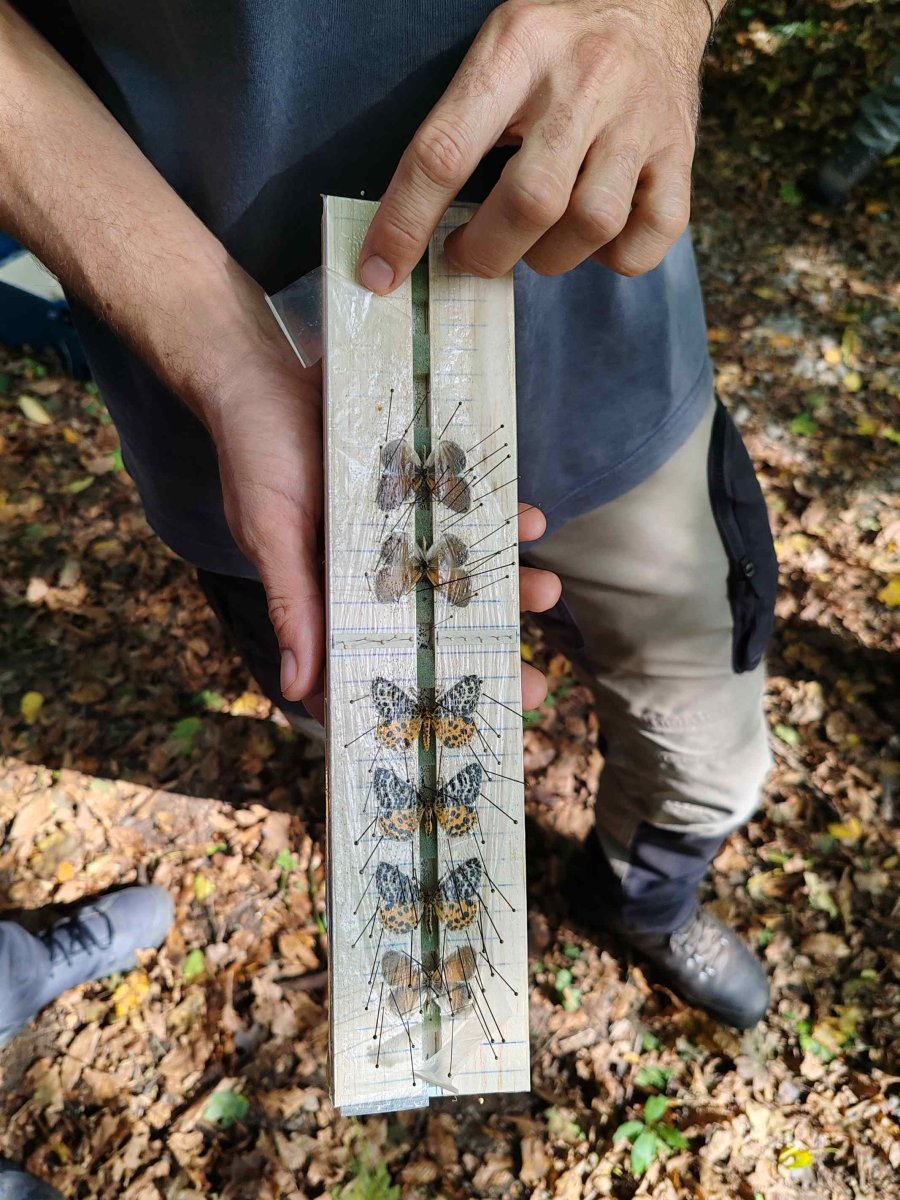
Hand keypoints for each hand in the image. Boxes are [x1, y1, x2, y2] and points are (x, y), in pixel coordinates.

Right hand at [202, 300, 558, 723]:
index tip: (466, 732)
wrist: (261, 372)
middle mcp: (378, 571)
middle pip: (440, 627)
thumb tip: (298, 688)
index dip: (422, 699)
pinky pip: (472, 507)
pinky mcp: (425, 483)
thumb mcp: (270, 534)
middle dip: (490, 656)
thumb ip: (293, 604)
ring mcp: (406, 528)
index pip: (384, 662)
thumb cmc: (255, 458)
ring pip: (467, 571)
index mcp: (337, 596)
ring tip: (548, 589)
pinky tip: (533, 520)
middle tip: (538, 685)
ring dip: (512, 586)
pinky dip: (505, 515)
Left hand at [358, 0, 708, 291]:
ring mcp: (640, 121)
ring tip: (534, 241)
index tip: (380, 273)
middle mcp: (585, 81)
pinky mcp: (681, 155)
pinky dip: (613, 259)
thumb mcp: (499, 54)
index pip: (446, 150)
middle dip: (486, 252)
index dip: (406, 223)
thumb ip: (460, 129)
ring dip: (548, 257)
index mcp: (518, 49)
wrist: (655, 3)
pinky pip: (648, 239)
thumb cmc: (557, 44)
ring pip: (590, 225)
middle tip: (469, 253)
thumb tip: (409, 231)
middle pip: (531, 202)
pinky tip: (592, 238)